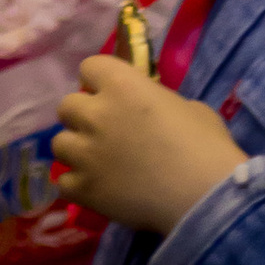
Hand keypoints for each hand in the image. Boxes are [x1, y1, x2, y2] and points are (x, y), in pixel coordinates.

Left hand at [54, 55, 241, 235]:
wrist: (205, 197)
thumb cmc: (205, 147)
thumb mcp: (188, 108)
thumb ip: (160, 102)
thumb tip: (156, 112)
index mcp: (120, 83)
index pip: (89, 67)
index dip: (99, 82)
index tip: (111, 96)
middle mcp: (95, 113)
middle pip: (68, 106)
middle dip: (83, 117)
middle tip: (104, 133)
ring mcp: (86, 152)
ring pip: (59, 143)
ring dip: (76, 150)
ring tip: (96, 164)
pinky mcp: (86, 189)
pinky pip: (62, 183)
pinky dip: (75, 186)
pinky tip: (93, 190)